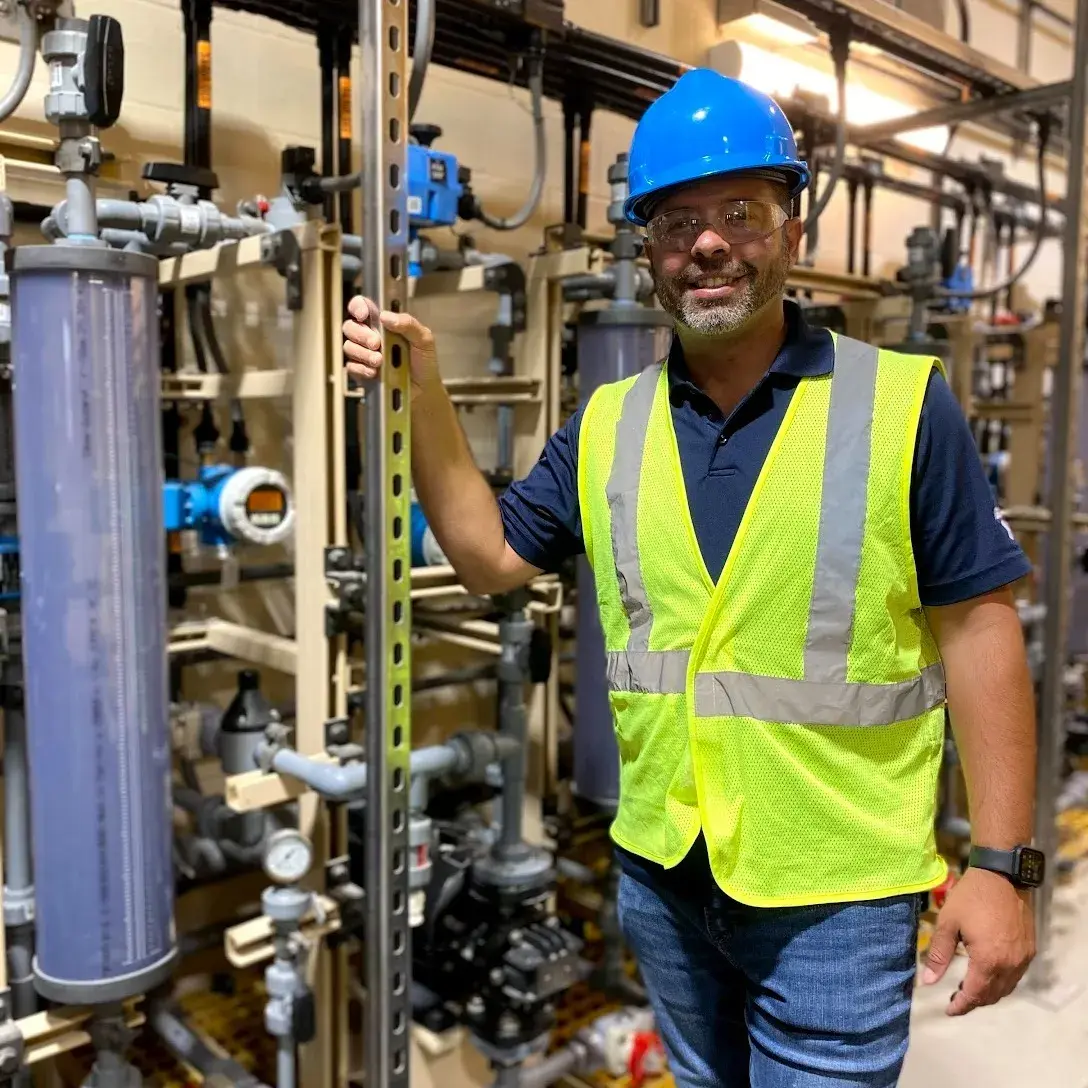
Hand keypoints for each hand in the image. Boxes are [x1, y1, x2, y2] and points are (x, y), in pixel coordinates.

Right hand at [342, 295, 437, 397]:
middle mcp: (370, 336)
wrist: (424, 390)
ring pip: (348, 346)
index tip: (363, 315)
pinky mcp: (361, 372)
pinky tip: (374, 372)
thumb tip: (385, 316)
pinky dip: (361, 369)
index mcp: (384, 323)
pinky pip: (351, 366)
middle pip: (350, 326)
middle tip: (376, 344)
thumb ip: (408, 324)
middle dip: (360, 334)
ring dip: (362, 353)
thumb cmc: (424, 361)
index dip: (358, 307)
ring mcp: (364, 354)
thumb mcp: (423, 339)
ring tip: (379, 361)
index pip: (362, 307)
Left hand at [921, 867, 1034, 1015]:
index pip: (974, 994)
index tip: (948, 1010)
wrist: (1002, 876)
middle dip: (973, 1001)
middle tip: (955, 999)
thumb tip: (927, 981)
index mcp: (988, 961)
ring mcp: (1022, 958)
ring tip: (968, 989)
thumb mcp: (948, 923)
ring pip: (1006, 988)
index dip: (961, 1006)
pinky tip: (987, 974)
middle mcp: (1009, 965)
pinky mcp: (1029, 950)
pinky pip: (1015, 976)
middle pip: (992, 995)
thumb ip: (939, 955)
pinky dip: (1001, 982)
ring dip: (988, 993)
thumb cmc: (970, 897)